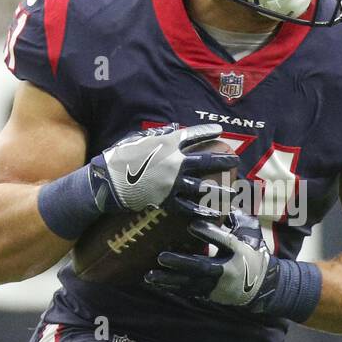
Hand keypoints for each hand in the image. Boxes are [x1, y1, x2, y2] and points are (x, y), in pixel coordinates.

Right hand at [90, 123, 237, 216]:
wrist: (105, 181)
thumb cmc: (119, 158)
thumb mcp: (137, 139)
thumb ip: (158, 134)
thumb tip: (174, 129)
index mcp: (166, 143)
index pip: (193, 135)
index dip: (208, 132)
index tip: (219, 131)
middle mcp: (173, 162)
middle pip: (205, 160)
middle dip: (223, 160)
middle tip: (235, 160)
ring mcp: (171, 182)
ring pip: (202, 186)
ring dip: (219, 189)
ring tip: (232, 190)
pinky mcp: (166, 200)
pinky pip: (188, 206)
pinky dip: (202, 210)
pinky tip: (215, 212)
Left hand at [146, 214, 277, 309]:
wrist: (261, 286)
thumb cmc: (252, 252)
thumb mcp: (251, 232)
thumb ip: (237, 217)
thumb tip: (224, 200)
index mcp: (239, 252)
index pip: (224, 242)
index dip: (209, 233)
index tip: (192, 225)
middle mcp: (227, 271)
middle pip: (202, 267)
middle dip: (181, 263)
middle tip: (161, 257)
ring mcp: (217, 285)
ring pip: (191, 283)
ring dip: (169, 280)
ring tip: (150, 276)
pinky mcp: (209, 293)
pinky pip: (189, 291)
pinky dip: (172, 287)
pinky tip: (156, 283)